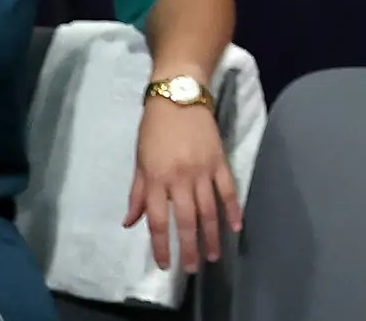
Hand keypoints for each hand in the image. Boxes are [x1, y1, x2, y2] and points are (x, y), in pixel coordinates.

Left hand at [127, 94, 240, 272]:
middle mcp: (180, 178)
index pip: (159, 220)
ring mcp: (203, 169)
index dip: (161, 245)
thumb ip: (138, 194)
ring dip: (211, 235)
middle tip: (191, 269)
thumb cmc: (154, 129)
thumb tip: (130, 223)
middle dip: (189, 247)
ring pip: (209, 209)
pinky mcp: (220, 161)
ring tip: (212, 256)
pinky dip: (233, 209)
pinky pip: (228, 189)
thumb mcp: (139, 161)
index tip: (165, 264)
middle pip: (186, 220)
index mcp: (157, 178)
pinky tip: (235, 227)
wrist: (179, 96)